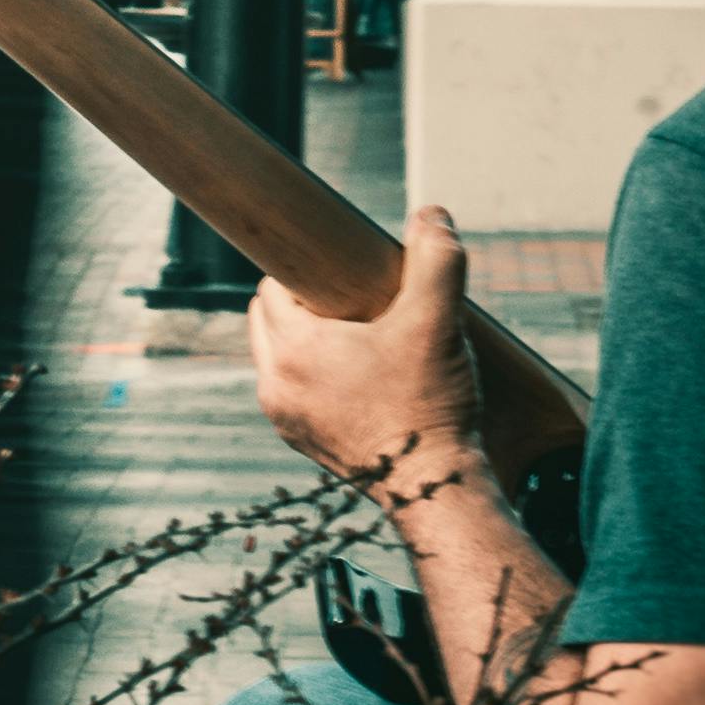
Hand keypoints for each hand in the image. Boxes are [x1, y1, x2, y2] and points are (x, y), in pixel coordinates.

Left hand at [248, 204, 488, 500]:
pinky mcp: (301, 441)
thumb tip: (432, 216)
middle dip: (301, 302)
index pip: (272, 286)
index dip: (305, 270)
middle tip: (352, 300)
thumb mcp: (438, 322)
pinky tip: (355, 374)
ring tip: (356, 336)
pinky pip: (292, 392)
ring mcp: (284, 419)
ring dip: (304, 340)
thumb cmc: (429, 405)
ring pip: (276, 357)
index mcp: (292, 348)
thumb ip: (437, 259)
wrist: (432, 489)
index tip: (340, 269)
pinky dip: (312, 376)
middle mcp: (274, 385)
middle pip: (266, 319)